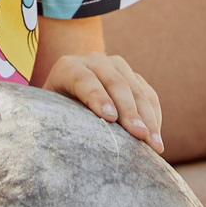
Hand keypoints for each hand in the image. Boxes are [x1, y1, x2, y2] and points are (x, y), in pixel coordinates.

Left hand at [41, 52, 162, 153]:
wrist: (66, 101)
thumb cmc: (55, 116)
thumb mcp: (49, 116)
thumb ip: (56, 121)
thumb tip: (66, 145)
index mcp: (68, 67)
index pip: (83, 79)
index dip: (97, 97)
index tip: (110, 119)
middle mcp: (94, 61)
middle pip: (115, 83)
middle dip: (129, 111)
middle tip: (140, 136)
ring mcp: (116, 66)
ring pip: (136, 88)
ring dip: (148, 117)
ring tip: (154, 144)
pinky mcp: (133, 77)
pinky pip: (149, 94)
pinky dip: (154, 115)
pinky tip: (156, 136)